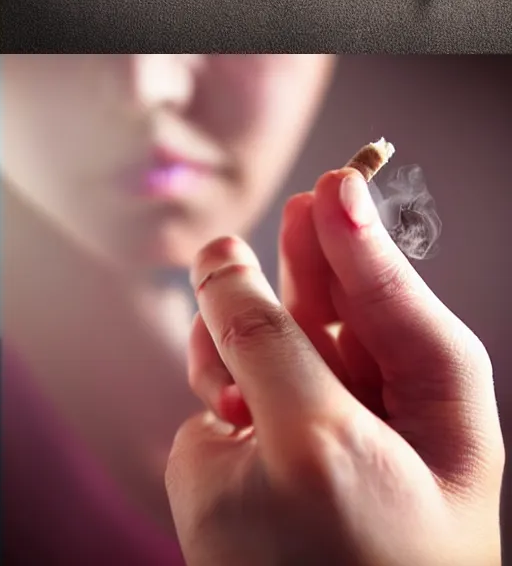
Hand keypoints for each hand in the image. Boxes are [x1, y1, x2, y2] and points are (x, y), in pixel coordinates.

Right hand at [167, 170, 502, 565]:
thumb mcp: (316, 442)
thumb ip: (265, 338)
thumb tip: (220, 254)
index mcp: (434, 409)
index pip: (399, 296)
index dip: (363, 236)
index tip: (335, 177)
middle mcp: (376, 417)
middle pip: (337, 306)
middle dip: (298, 271)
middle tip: (274, 228)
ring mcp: (313, 441)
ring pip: (267, 340)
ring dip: (238, 328)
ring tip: (224, 355)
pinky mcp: (255, 468)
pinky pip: (226, 388)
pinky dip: (211, 378)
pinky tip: (212, 400)